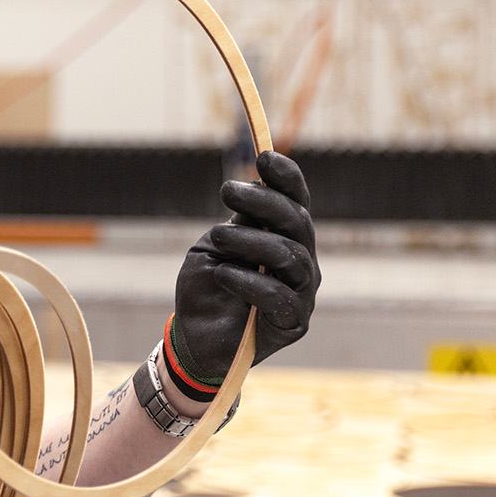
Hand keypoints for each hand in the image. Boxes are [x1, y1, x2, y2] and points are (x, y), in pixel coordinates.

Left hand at [170, 151, 319, 386]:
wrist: (194, 339)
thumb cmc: (206, 289)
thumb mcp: (215, 248)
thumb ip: (238, 224)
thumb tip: (256, 189)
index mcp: (284, 238)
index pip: (295, 202)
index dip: (286, 179)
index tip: (263, 157)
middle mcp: (300, 262)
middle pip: (297, 223)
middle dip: (265, 202)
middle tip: (226, 189)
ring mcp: (301, 292)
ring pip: (291, 257)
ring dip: (251, 241)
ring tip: (217, 236)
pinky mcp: (293, 323)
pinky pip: (280, 297)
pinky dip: (248, 282)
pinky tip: (223, 274)